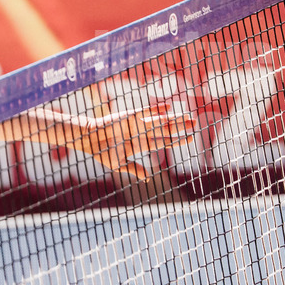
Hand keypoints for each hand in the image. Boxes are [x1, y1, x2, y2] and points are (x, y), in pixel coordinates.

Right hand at [78, 104, 194, 177]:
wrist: (89, 139)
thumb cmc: (102, 152)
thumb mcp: (119, 164)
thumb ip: (134, 169)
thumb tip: (148, 178)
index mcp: (141, 145)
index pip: (164, 142)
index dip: (177, 141)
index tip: (190, 139)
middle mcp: (142, 133)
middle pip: (166, 130)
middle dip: (181, 127)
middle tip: (196, 123)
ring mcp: (137, 123)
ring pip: (160, 120)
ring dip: (174, 118)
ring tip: (189, 116)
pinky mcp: (130, 115)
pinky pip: (146, 110)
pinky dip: (157, 109)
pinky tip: (169, 107)